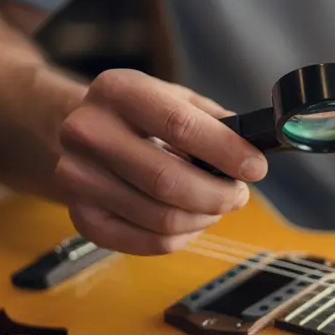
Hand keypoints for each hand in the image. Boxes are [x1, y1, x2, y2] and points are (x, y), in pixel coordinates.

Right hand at [53, 68, 268, 254]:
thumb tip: (252, 150)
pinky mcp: (82, 217)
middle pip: (167, 181)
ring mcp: (78, 178)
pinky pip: (149, 243)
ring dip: (203, 218)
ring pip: (162, 218)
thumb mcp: (173, 98)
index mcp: (118, 91)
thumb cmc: (140, 118)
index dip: (226, 151)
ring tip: (214, 205)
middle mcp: (88, 132)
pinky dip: (182, 237)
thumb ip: (214, 121)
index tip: (256, 168)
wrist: (82, 135)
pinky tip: (190, 221)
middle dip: (218, 195)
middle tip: (238, 195)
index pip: (179, 125)